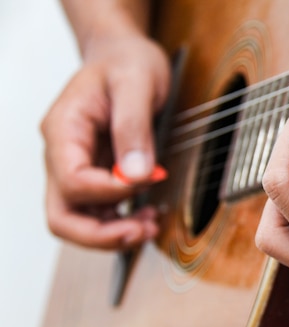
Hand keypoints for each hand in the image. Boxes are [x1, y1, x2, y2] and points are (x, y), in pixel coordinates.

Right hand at [42, 33, 170, 248]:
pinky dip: (122, 221)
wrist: (124, 56)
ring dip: (114, 232)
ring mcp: (77, 168)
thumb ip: (133, 128)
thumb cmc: (126, 63)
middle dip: (101, 234)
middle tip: (141, 232)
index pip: (73, 180)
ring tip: (152, 225)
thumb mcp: (136, 83)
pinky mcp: (95, 176)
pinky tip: (148, 216)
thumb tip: (135, 174)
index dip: (111, 191)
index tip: (149, 180)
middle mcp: (62, 155)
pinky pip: (99, 212)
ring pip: (79, 222)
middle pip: (62, 216)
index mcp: (64, 130)